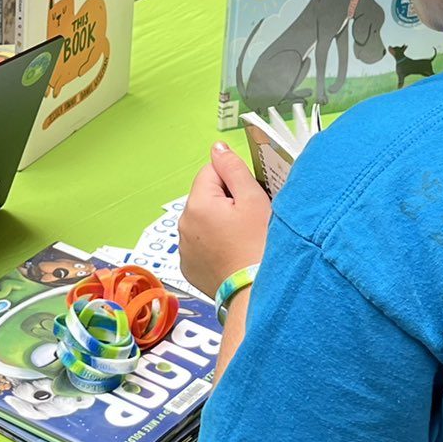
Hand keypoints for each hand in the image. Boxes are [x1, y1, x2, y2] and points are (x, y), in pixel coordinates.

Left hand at [178, 141, 272, 297]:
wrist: (255, 294)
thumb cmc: (259, 245)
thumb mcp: (253, 200)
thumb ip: (233, 168)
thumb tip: (217, 147)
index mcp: (197, 203)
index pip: (211, 171)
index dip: (233, 181)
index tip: (248, 201)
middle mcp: (183, 223)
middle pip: (206, 196)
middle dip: (225, 202)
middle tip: (248, 222)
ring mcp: (183, 247)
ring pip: (203, 220)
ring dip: (219, 222)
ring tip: (241, 240)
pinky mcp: (188, 266)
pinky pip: (200, 243)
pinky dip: (213, 244)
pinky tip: (231, 254)